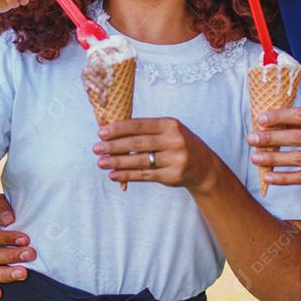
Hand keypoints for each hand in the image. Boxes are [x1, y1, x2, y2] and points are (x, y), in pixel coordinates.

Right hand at [0, 194, 35, 300]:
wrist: (9, 231)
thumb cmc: (5, 217)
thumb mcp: (1, 206)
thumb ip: (0, 206)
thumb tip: (8, 220)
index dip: (5, 238)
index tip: (25, 239)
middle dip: (10, 256)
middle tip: (30, 254)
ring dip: (5, 274)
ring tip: (23, 273)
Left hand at [93, 118, 219, 191]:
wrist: (204, 166)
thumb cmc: (179, 144)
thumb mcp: (169, 131)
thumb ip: (147, 130)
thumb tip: (113, 131)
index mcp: (171, 124)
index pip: (140, 125)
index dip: (119, 129)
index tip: (102, 132)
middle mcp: (174, 141)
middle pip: (138, 143)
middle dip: (114, 146)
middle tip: (97, 148)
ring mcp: (174, 159)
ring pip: (140, 161)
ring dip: (117, 162)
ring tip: (101, 162)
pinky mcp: (172, 176)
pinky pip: (145, 175)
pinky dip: (128, 175)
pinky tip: (114, 175)